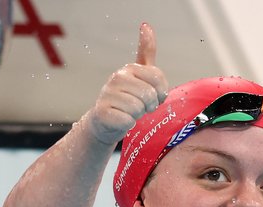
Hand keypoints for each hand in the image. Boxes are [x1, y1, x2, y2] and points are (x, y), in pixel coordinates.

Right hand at [86, 22, 168, 145]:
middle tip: (138, 107)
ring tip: (128, 113)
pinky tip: (120, 121)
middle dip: (148, 106)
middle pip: (150, 95)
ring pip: (139, 108)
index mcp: (128, 69)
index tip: (151, 97)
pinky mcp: (103, 112)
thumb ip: (146, 53)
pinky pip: (128, 121)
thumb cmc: (126, 99)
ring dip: (137, 116)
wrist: (104, 123)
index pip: (158, 79)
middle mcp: (117, 78)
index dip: (160, 93)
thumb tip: (146, 25)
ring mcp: (108, 94)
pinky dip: (128, 124)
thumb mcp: (138, 75)